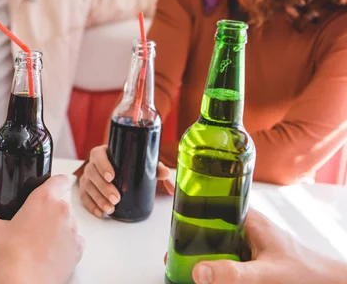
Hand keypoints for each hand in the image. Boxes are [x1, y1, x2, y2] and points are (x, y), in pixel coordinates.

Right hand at [0, 175, 83, 283]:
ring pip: (68, 221)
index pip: (60, 180)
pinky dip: (65, 243)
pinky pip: (74, 239)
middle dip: (49, 211)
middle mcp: (62, 211)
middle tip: (33, 224)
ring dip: (58, 226)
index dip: (57, 181)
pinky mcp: (79, 248)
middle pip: (60, 203)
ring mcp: (73, 229)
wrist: (26, 283)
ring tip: (39, 241)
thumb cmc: (12, 257)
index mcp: (44, 199)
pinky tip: (49, 251)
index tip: (54, 185)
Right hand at [78, 145, 170, 217]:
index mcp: (103, 153)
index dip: (102, 165)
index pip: (98, 155)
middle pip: (92, 173)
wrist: (119, 173)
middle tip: (116, 198)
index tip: (111, 176)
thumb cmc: (129, 166)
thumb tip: (165, 174)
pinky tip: (100, 213)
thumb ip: (154, 167)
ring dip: (98, 199)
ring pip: (88, 187)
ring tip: (111, 209)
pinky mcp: (85, 190)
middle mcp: (93, 165)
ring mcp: (88, 178)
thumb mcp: (141, 164)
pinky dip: (91, 206)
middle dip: (103, 188)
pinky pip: (84, 198)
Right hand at [165, 209, 346, 283]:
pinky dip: (214, 267)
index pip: (211, 204)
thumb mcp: (266, 275)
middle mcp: (246, 228)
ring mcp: (248, 244)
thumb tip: (199, 271)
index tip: (172, 221)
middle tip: (173, 254)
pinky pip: (225, 259)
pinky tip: (207, 276)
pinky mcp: (250, 260)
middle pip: (207, 227)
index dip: (189, 209)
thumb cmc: (308, 275)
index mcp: (248, 219)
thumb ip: (233, 274)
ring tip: (182, 264)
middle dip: (189, 239)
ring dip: (200, 254)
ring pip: (214, 244)